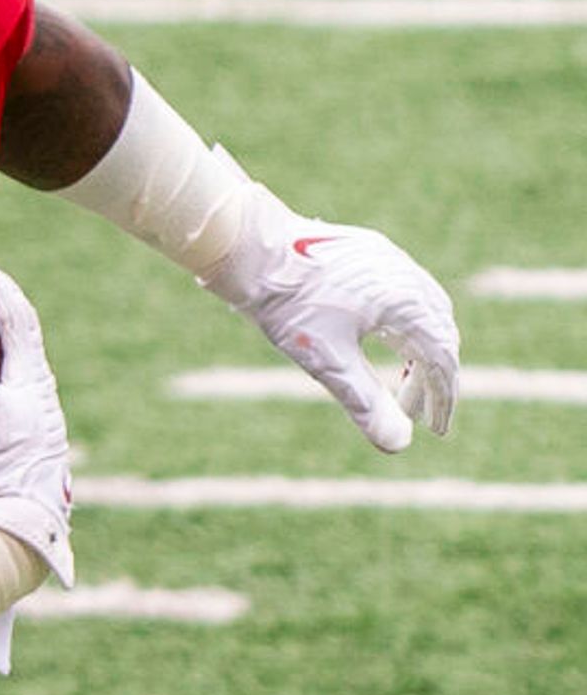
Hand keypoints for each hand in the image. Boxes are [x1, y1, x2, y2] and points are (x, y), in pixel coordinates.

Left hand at [205, 207, 459, 451]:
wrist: (251, 248)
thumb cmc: (287, 306)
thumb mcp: (326, 362)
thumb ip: (364, 403)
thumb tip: (399, 445)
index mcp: (406, 302)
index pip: (441, 358)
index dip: (443, 398)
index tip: (437, 430)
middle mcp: (408, 276)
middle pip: (440, 334)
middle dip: (433, 377)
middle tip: (417, 414)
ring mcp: (392, 259)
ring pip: (426, 311)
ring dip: (422, 349)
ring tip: (404, 384)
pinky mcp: (373, 251)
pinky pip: (407, 291)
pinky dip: (407, 323)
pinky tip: (386, 340)